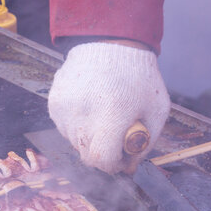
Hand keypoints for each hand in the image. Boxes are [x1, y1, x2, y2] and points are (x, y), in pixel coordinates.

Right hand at [48, 42, 169, 173]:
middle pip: (87, 156)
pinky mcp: (54, 102)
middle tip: (114, 137)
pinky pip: (64, 127)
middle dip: (102, 154)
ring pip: (74, 143)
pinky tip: (89, 107)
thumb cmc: (138, 78)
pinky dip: (77, 126)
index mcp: (112, 114)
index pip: (101, 159)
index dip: (113, 165)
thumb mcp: (156, 110)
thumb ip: (145, 143)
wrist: (109, 43)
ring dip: (89, 139)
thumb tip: (129, 167)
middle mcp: (83, 113)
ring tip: (102, 115)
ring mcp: (65, 108)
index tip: (121, 158)